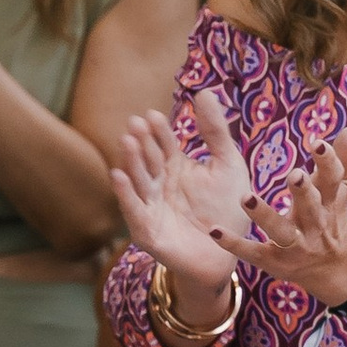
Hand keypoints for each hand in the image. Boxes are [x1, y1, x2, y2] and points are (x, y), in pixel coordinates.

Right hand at [111, 89, 255, 320]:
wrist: (229, 255)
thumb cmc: (229, 209)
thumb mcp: (228, 165)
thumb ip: (216, 131)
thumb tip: (203, 92)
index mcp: (175, 166)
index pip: (164, 143)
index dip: (158, 130)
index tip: (152, 115)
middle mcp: (159, 183)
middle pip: (148, 159)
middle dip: (141, 143)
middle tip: (134, 125)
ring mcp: (151, 206)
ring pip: (138, 181)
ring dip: (131, 162)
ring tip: (127, 142)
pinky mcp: (147, 230)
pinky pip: (134, 210)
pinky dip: (125, 194)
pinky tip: (118, 176)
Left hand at [239, 131, 346, 307]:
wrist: (334, 266)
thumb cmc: (332, 216)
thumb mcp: (340, 191)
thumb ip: (343, 160)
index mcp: (330, 203)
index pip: (332, 181)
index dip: (328, 163)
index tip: (318, 144)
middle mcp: (315, 224)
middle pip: (311, 207)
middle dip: (304, 192)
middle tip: (295, 174)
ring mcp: (295, 245)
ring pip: (280, 231)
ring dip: (264, 215)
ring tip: (246, 198)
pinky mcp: (274, 261)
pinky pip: (253, 252)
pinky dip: (234, 244)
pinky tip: (214, 231)